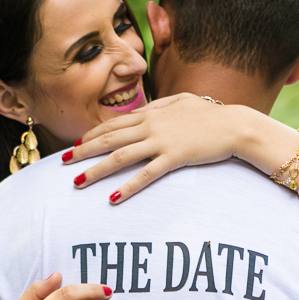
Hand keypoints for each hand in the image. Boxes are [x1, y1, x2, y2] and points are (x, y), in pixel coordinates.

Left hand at [63, 93, 241, 203]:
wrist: (235, 125)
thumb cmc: (212, 115)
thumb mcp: (183, 102)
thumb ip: (161, 106)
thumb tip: (145, 112)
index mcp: (152, 114)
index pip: (114, 124)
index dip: (93, 134)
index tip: (77, 144)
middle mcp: (151, 126)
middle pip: (109, 139)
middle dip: (83, 151)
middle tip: (63, 163)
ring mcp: (161, 142)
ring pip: (120, 157)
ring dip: (96, 170)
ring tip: (78, 182)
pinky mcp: (173, 158)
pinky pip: (145, 175)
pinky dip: (127, 187)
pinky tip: (113, 198)